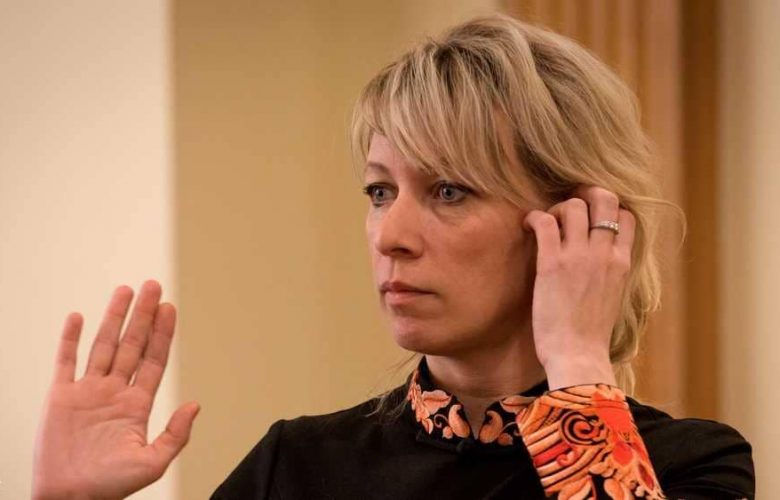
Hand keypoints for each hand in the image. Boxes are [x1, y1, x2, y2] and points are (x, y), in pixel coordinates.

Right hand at [32, 281, 198, 499]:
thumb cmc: (109, 487)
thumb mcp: (152, 463)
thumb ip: (175, 434)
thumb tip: (195, 405)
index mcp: (136, 405)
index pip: (154, 360)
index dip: (163, 334)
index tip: (170, 308)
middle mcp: (114, 392)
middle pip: (132, 344)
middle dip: (143, 315)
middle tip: (153, 286)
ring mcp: (87, 392)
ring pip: (103, 345)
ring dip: (113, 317)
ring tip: (126, 290)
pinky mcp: (60, 397)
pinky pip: (65, 362)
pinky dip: (70, 339)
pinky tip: (78, 316)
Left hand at [523, 186, 634, 389]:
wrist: (579, 356)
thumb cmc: (591, 335)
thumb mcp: (613, 298)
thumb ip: (611, 274)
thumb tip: (603, 264)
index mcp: (622, 263)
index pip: (625, 217)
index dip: (607, 210)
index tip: (589, 217)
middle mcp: (605, 254)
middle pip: (604, 199)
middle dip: (586, 194)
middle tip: (568, 206)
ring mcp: (579, 257)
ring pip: (574, 205)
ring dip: (557, 207)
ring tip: (547, 222)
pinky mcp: (553, 263)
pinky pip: (546, 222)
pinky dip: (535, 217)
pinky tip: (528, 225)